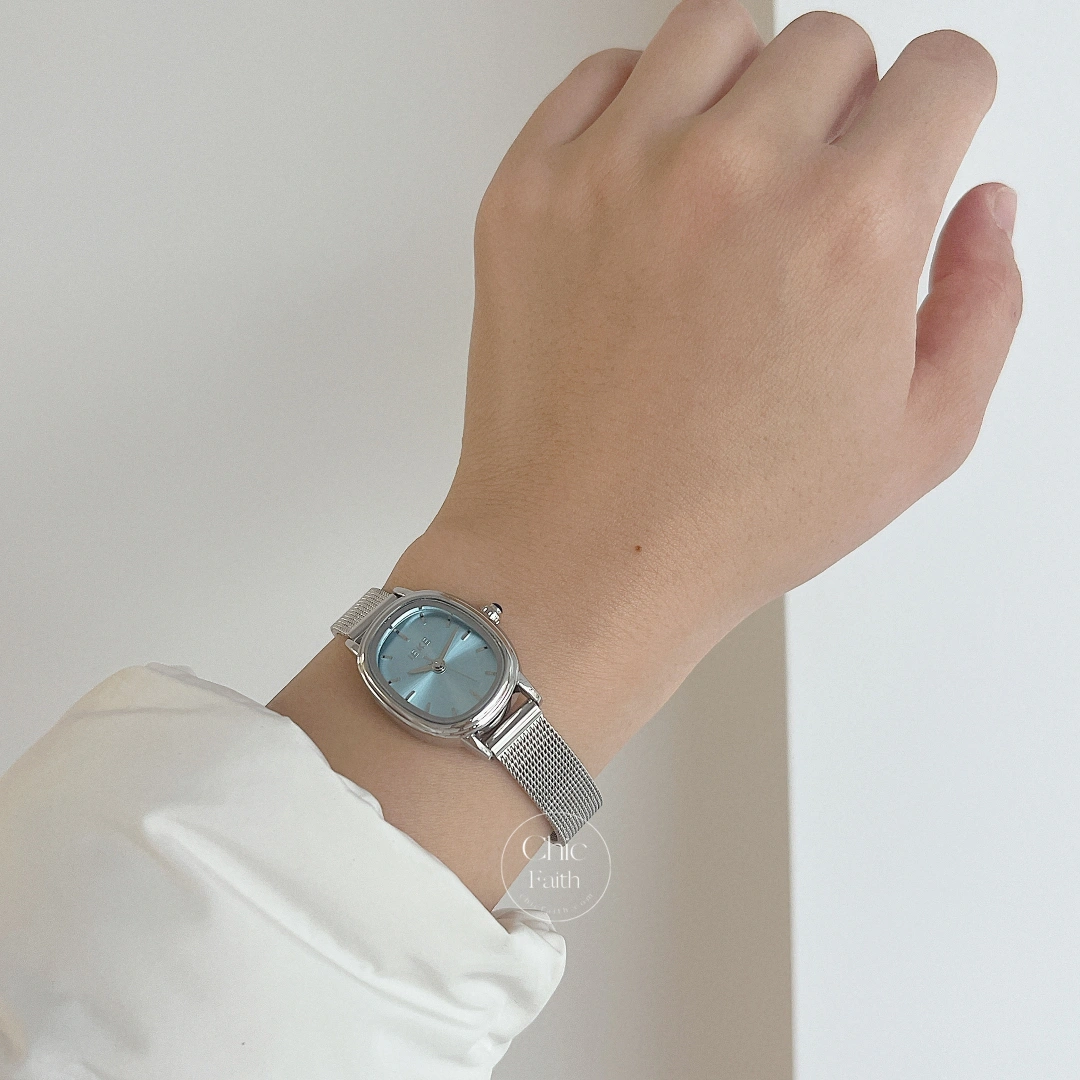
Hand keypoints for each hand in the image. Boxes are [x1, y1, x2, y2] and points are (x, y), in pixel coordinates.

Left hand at [395, 2, 1021, 763]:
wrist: (583, 556)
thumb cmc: (731, 519)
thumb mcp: (917, 441)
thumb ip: (982, 304)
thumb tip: (982, 209)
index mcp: (851, 228)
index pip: (944, 68)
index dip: (945, 108)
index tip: (916, 139)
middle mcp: (736, 175)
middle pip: (831, 42)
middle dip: (844, 109)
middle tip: (812, 193)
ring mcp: (619, 171)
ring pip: (716, 29)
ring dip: (745, 84)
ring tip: (734, 172)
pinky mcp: (531, 189)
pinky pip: (600, 75)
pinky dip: (637, 106)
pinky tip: (651, 179)